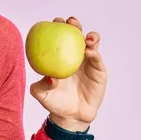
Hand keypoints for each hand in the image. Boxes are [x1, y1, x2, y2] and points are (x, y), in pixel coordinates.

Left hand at [29, 17, 107, 131]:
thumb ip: (41, 86)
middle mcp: (74, 55)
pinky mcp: (99, 71)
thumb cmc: (54, 102)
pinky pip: (98, 60)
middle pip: (76, 35)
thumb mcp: (42, 94)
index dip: (56, 27)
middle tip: (70, 23)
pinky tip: (90, 52)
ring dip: (91, 37)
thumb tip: (50, 77)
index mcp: (59, 56)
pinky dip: (95, 54)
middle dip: (74, 25)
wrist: (71, 116)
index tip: (53, 22)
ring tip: (86, 38)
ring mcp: (88, 62)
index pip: (58, 37)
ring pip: (92, 44)